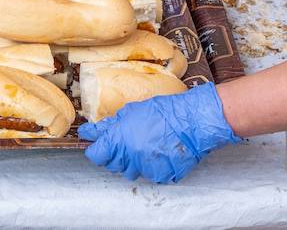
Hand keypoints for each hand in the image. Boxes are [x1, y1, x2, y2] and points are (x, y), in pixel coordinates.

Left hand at [78, 82, 241, 182]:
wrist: (192, 122)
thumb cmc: (164, 112)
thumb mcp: (132, 111)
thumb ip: (112, 124)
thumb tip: (94, 131)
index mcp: (120, 140)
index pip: (96, 155)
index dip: (95, 150)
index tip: (96, 146)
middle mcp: (130, 157)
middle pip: (112, 165)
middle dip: (114, 155)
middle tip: (124, 143)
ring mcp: (145, 169)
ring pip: (129, 171)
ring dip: (131, 162)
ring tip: (143, 147)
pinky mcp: (159, 176)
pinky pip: (148, 174)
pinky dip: (150, 166)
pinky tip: (157, 152)